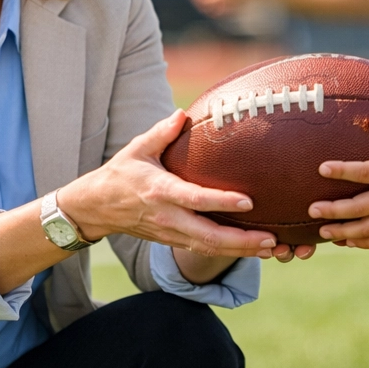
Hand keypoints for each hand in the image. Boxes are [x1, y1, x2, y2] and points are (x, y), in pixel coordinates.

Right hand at [58, 110, 292, 257]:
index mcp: (160, 191)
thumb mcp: (137, 148)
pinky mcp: (174, 241)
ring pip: (210, 248)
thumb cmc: (120, 173)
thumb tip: (183, 114)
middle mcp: (168, 217)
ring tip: (272, 247)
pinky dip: (230, 253)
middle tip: (272, 239)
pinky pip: (205, 250)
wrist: (96, 207)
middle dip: (242, 241)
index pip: (195, 199)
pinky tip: (254, 250)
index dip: (222, 202)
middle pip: (209, 236)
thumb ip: (161, 132)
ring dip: (242, 251)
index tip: (249, 201)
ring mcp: (171, 233)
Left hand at [310, 112, 368, 248]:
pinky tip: (350, 242)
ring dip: (344, 232)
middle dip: (334, 211)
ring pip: (368, 230)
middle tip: (312, 209)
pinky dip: (366, 243)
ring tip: (323, 233)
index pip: (365, 172)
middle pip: (360, 208)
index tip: (322, 168)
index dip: (342, 170)